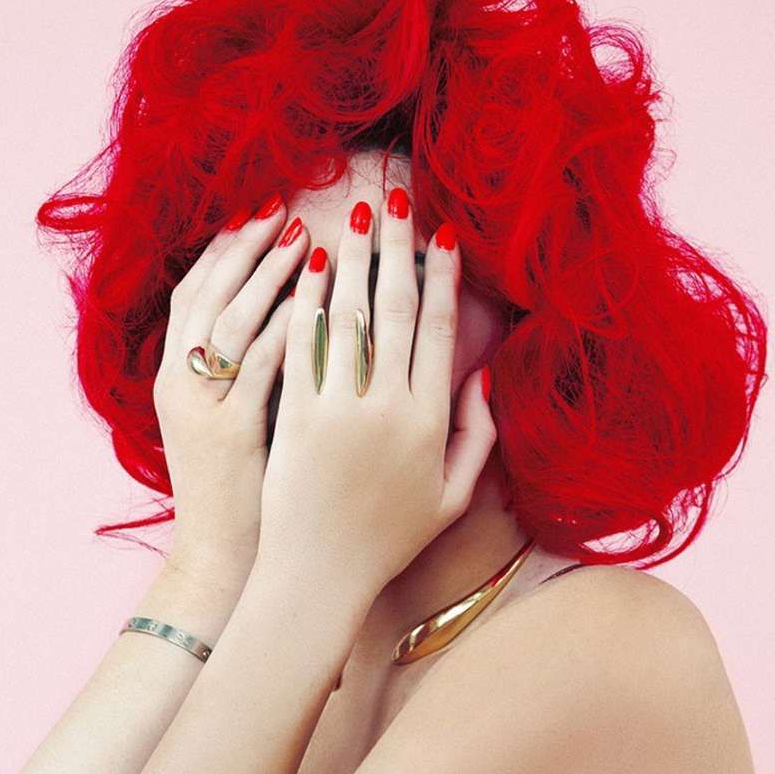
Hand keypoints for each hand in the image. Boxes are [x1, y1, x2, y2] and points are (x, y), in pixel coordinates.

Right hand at [153, 193, 309, 576]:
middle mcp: (180, 386)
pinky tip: (318, 301)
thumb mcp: (223, 420)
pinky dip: (286, 329)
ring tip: (305, 237)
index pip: (193, 294)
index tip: (258, 211)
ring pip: (231, 323)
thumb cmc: (239, 492)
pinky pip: (260, 369)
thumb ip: (240, 368)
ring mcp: (203, 410)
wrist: (222, 562)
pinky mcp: (233, 436)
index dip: (223, 250)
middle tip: (282, 207)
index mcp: (175, 378)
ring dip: (269, 276)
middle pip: (206, 296)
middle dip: (245, 248)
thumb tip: (281, 311)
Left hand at [255, 193, 496, 602]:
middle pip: (396, 309)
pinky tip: (310, 267)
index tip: (441, 233)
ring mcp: (338, 411)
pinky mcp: (294, 417)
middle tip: (394, 197)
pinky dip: (307, 303)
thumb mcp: (453, 496)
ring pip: (349, 318)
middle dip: (396, 247)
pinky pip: (302, 347)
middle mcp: (388, 409)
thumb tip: (480, 373)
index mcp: (430, 423)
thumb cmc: (388, 539)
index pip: (438, 330)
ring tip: (354, 216)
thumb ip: (477, 436)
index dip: (441, 277)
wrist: (318, 576)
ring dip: (354, 260)